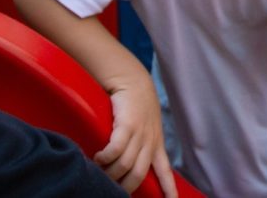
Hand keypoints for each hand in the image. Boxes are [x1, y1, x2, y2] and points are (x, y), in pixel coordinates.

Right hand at [95, 78, 177, 196]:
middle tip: (111, 189)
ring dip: (110, 173)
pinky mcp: (127, 125)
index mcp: (156, 144)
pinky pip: (116, 149)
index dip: (169, 189)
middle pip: (139, 175)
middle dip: (125, 186)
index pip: (165, 171)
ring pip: (126, 165)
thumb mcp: (146, 125)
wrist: (132, 80)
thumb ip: (141, 142)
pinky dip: (106, 158)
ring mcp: (140, 134)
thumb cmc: (136, 103)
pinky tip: (98, 158)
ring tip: (99, 172)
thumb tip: (126, 162)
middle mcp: (150, 141)